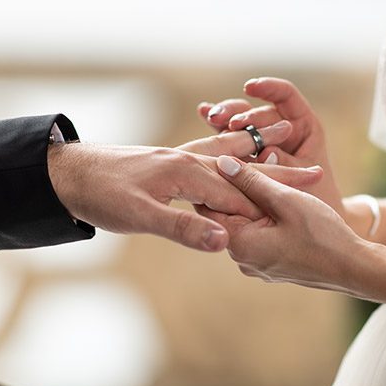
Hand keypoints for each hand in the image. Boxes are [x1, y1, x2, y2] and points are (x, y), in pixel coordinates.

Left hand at [47, 143, 321, 251]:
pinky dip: (234, 158)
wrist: (68, 174)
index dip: (274, 204)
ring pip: (230, 157)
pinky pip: (211, 158)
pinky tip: (240, 161)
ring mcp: (180, 159)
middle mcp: (188, 160)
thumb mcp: (139, 217)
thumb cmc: (101, 195)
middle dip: (280, 170)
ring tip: (289, 146)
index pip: (239, 194)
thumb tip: (222, 240)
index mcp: (187, 172)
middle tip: (318, 170)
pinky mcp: (170, 164)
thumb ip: (182, 227)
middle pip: (245, 167)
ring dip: (261, 155)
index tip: (309, 207)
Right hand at [197, 78, 345, 216]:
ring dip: (225, 119)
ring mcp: (262, 144)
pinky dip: (218, 129)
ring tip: (211, 118)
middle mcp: (282, 130)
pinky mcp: (247, 159)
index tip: (251, 87)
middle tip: (227, 120)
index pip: (286, 96)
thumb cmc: (320, 207)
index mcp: (304, 127)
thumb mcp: (306, 187)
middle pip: (258, 110)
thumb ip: (285, 168)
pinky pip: (231, 141)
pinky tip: (203, 114)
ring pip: (241, 123)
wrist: (317, 236)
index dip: (269, 88)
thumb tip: (264, 153)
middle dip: (240, 111)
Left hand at [201, 156, 366, 292]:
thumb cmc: (323, 235)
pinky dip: (266, 218)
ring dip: (254, 203)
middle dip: (237, 190)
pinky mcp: (271, 265)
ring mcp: (257, 265)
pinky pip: (259, 236)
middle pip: (227, 216)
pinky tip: (281, 203)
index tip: (225, 159)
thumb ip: (252, 181)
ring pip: (245, 224)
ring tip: (269, 181)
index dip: (216, 180)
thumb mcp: (286, 200)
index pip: (209, 206)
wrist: (354, 269)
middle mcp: (242, 259)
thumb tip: (222, 162)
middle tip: (248, 164)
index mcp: (239, 244)